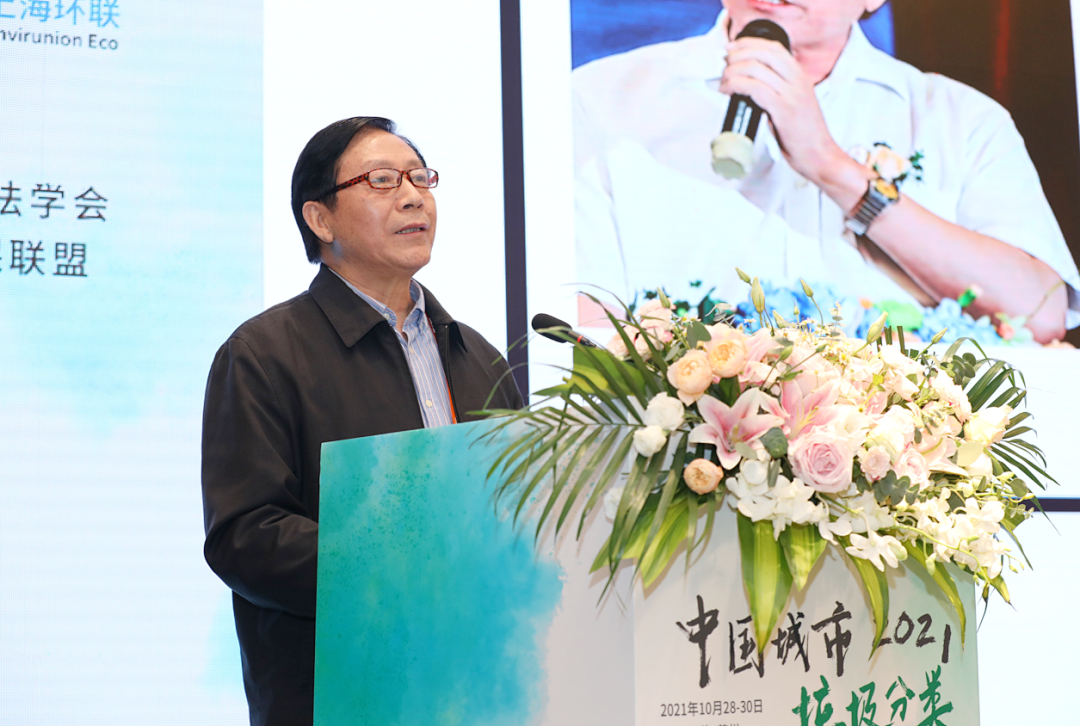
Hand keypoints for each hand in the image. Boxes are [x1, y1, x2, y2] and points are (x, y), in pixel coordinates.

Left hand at [719, 37, 869, 209]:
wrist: (819, 155)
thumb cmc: (803, 135)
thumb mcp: (794, 103)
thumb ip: (777, 90)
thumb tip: (748, 85)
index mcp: (800, 76)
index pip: (774, 47)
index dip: (749, 44)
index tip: (732, 48)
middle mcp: (797, 81)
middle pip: (763, 53)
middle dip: (738, 54)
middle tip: (724, 63)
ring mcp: (791, 94)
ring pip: (756, 68)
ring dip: (733, 71)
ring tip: (723, 81)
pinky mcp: (783, 109)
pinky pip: (754, 88)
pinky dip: (736, 85)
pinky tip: (728, 90)